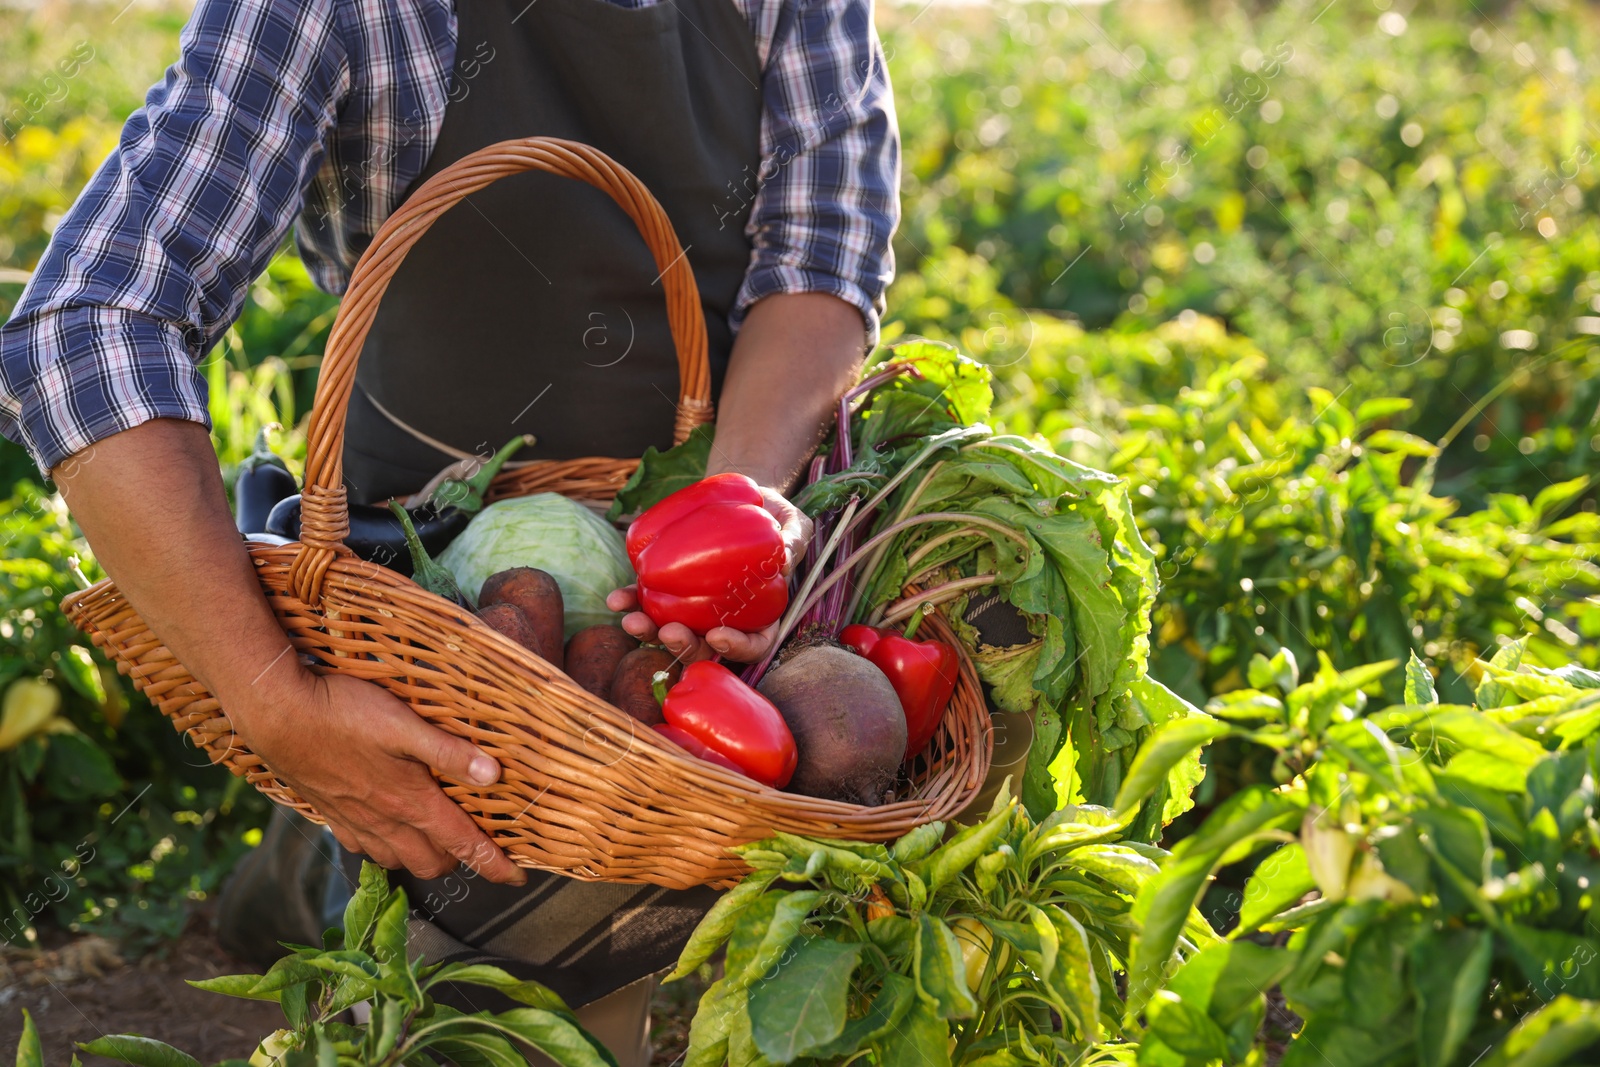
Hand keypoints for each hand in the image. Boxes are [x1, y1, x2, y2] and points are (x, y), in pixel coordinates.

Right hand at [229, 666, 525, 885]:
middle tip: (475, 845)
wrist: (277, 715)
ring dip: (420, 858)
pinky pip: (363, 847)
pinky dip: (383, 848)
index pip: (463, 844)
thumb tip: (495, 775)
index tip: (518, 878)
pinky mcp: (330, 813)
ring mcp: (354, 821)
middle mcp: (385, 821)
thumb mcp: (405, 725)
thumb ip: (450, 752)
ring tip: (435, 841)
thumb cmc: (344, 713)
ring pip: (397, 860)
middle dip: (458, 862)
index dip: (494, 864)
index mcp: (411, 802)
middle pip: (431, 863)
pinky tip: (386, 829)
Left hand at [608, 485, 812, 662]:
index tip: (718, 635)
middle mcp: (726, 618)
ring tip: (630, 620)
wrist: (744, 498)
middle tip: (669, 631)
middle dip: (684, 647)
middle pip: (706, 647)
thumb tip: (784, 558)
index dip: (737, 648)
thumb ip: (793, 540)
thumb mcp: (794, 524)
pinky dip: (632, 603)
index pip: (754, 644)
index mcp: (761, 615)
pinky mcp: (671, 588)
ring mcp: (696, 607)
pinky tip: (617, 599)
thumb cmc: (775, 516)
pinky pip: (649, 601)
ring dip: (649, 632)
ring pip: (672, 631)